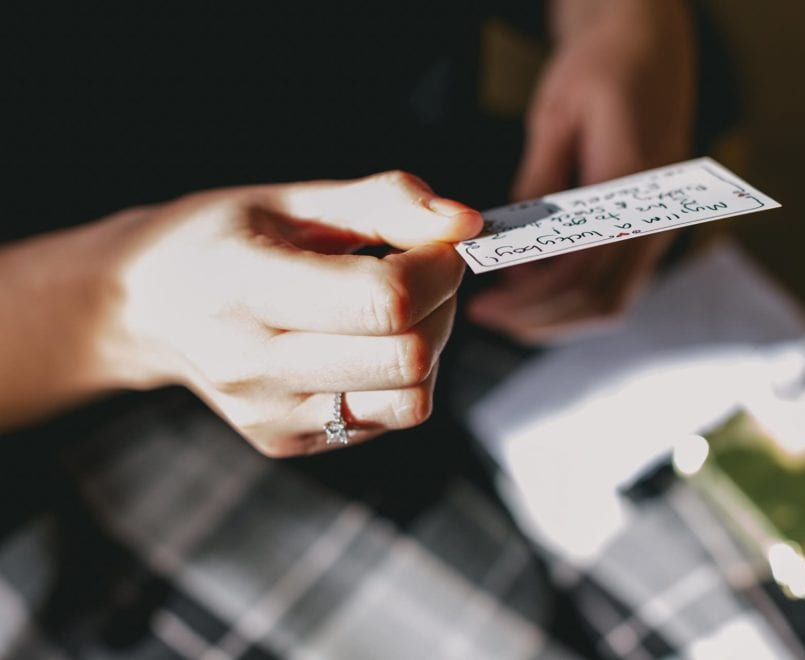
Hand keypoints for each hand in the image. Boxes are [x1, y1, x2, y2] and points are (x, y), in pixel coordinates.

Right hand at [105, 171, 481, 456]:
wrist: (148, 307)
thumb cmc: (219, 240)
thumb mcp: (291, 199)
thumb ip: (384, 204)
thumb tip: (465, 224)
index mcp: (244, 288)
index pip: (384, 300)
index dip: (437, 267)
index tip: (437, 241)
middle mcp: (254, 367)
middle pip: (407, 356)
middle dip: (442, 305)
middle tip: (423, 271)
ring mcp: (272, 416)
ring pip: (410, 399)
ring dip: (429, 346)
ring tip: (394, 309)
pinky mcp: (288, 441)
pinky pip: (387, 417)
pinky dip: (400, 376)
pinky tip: (364, 341)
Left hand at [468, 0, 695, 342]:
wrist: (649, 43)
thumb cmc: (602, 67)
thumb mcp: (557, 114)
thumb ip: (538, 181)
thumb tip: (512, 242)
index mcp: (635, 188)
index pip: (582, 271)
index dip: (530, 297)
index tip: (487, 304)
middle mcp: (657, 219)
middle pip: (600, 301)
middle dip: (540, 318)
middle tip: (489, 316)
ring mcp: (658, 229)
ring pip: (612, 302)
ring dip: (558, 316)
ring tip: (508, 311)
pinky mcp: (648, 231)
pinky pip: (616, 284)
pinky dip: (575, 299)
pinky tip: (535, 290)